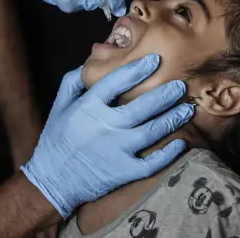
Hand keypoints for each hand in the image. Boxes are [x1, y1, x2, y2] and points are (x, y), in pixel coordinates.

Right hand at [21, 55, 192, 217]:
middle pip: (140, 107)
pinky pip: (151, 163)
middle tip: (180, 85)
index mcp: (87, 108)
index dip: (137, 69)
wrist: (52, 180)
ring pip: (150, 132)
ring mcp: (114, 151)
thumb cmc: (58, 138)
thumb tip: (92, 61)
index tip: (155, 60)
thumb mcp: (59, 105)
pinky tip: (181, 142)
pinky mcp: (122, 172)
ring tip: (187, 109)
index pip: (115, 82)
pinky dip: (168, 154)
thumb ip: (74, 81)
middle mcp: (103, 127)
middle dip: (163, 94)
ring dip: (171, 119)